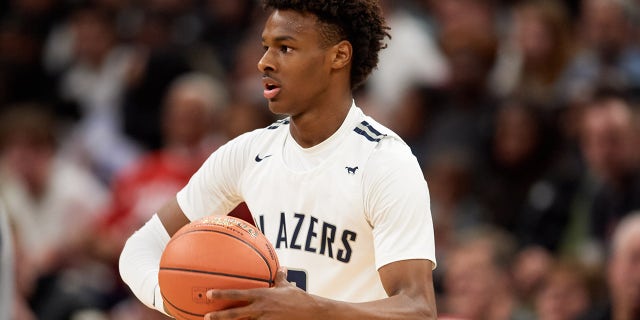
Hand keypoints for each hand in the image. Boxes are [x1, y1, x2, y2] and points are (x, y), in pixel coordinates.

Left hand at [205, 267, 320, 319]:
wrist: (311, 313)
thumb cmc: (299, 299)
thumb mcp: (287, 286)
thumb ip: (280, 278)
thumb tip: (280, 268)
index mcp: (262, 296)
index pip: (238, 294)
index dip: (222, 294)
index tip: (209, 294)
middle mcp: (260, 309)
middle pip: (235, 314)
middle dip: (220, 315)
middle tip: (207, 316)